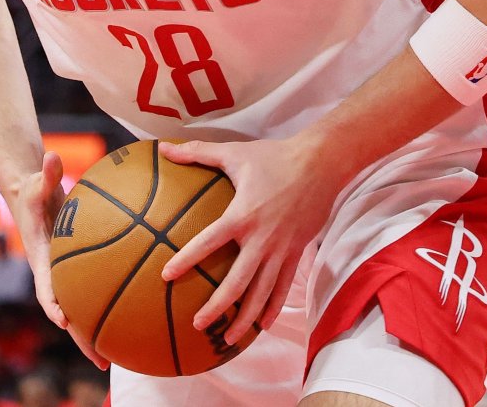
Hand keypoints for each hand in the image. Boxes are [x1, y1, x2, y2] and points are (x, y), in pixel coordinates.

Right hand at [15, 151, 108, 369]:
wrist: (34, 197)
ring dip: (102, 332)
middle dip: (83, 338)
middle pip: (69, 314)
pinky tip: (144, 312)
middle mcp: (56, 276)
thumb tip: (52, 155)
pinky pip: (101, 291)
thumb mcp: (37, 183)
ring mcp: (70, 278)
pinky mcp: (85, 273)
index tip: (64, 321)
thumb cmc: (36, 190)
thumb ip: (45, 173)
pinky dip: (117, 304)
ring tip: (126, 354)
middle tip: (102, 361)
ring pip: (87, 309)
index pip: (46, 289)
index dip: (54, 306)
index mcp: (42, 262)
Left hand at [159, 135, 340, 344]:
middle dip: (217, 306)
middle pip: (237, 281)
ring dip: (245, 317)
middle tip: (198, 324)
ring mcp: (281, 248)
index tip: (166, 276)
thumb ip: (198, 153)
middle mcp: (261, 238)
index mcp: (242, 215)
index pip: (209, 242)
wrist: (322, 163)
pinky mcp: (297, 251)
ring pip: (262, 292)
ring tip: (228, 338)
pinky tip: (262, 325)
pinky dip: (273, 307)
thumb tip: (163, 147)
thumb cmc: (275, 157)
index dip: (187, 259)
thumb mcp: (235, 153)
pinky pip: (283, 286)